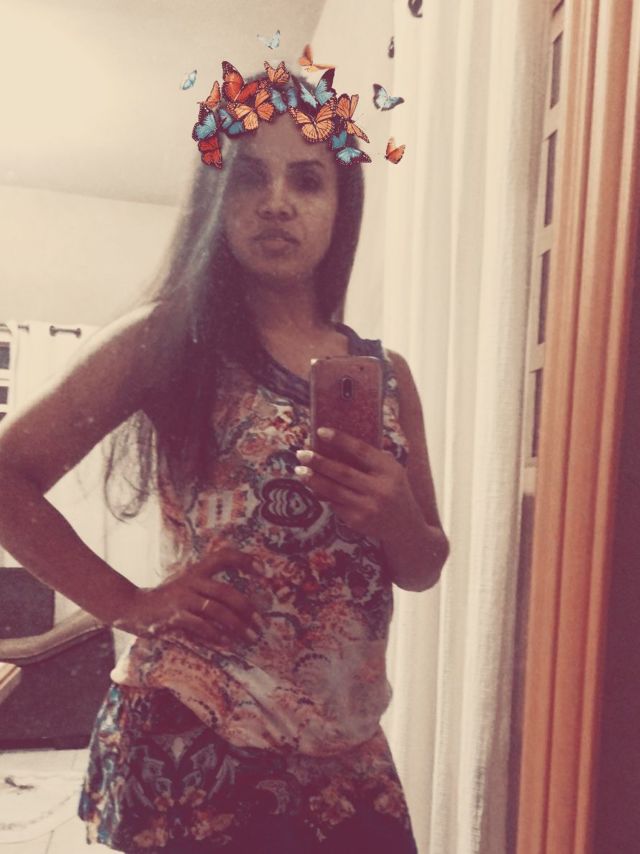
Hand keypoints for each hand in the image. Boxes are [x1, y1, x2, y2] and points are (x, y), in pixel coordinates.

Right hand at [113, 546, 265, 644]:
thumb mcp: (187, 584)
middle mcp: (191, 581)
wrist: (131, 608)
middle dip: (247, 608)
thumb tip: (242, 602)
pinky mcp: (173, 617)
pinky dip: (216, 636)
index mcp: (196, 570)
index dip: (244, 560)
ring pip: (216, 611)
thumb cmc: (167, 599)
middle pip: (225, 592)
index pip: (223, 556)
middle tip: (261, 623)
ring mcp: (181, 599)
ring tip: (250, 637)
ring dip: (237, 626)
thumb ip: (208, 586)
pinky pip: (200, 626)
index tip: (264, 570)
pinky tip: (227, 644)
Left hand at [294, 427, 415, 540]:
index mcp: (390, 470)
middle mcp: (380, 489)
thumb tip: (336, 443)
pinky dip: (323, 494)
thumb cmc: (394, 491)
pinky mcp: (358, 521)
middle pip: (343, 472)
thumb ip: (371, 458)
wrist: (405, 528)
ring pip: (334, 490)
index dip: (340, 440)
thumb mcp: (392, 471)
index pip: (361, 451)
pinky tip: (313, 486)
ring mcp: (368, 507)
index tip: (321, 431)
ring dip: (314, 479)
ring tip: (299, 470)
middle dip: (319, 462)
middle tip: (301, 453)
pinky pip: (335, 504)